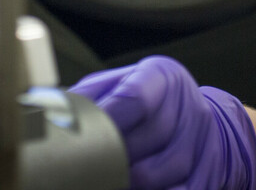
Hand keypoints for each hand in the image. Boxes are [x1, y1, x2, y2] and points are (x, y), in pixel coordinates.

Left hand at [69, 55, 255, 189]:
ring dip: (130, 182)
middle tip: (85, 167)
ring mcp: (202, 141)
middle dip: (114, 158)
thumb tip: (46, 112)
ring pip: (162, 172)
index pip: (134, 99)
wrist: (200, 120)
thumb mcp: (120, 85)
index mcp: (161, 78)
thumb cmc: (147, 102)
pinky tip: (132, 189)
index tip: (80, 138)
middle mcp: (187, 106)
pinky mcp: (210, 172)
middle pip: (148, 141)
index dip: (107, 121)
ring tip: (105, 181)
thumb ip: (89, 97)